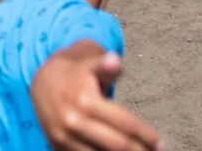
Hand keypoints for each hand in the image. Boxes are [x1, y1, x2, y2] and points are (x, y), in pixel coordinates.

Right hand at [31, 49, 162, 150]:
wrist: (42, 82)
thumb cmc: (75, 73)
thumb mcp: (90, 64)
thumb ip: (106, 66)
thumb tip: (115, 59)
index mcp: (85, 100)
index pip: (124, 123)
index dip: (145, 134)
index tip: (159, 141)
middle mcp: (74, 120)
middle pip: (117, 144)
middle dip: (139, 150)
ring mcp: (65, 135)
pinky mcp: (58, 145)